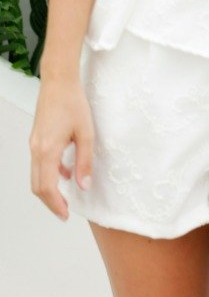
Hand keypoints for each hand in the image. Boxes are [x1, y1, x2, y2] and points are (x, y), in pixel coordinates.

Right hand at [29, 77, 94, 221]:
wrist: (58, 81)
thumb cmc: (73, 103)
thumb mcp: (86, 133)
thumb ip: (84, 161)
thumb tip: (84, 185)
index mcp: (47, 150)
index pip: (47, 187)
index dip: (56, 204)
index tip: (66, 215)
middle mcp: (36, 150)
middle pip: (37, 186)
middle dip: (50, 202)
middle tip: (65, 212)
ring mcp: (34, 144)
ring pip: (36, 175)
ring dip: (49, 188)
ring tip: (66, 196)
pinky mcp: (37, 138)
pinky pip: (39, 163)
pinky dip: (50, 173)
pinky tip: (66, 172)